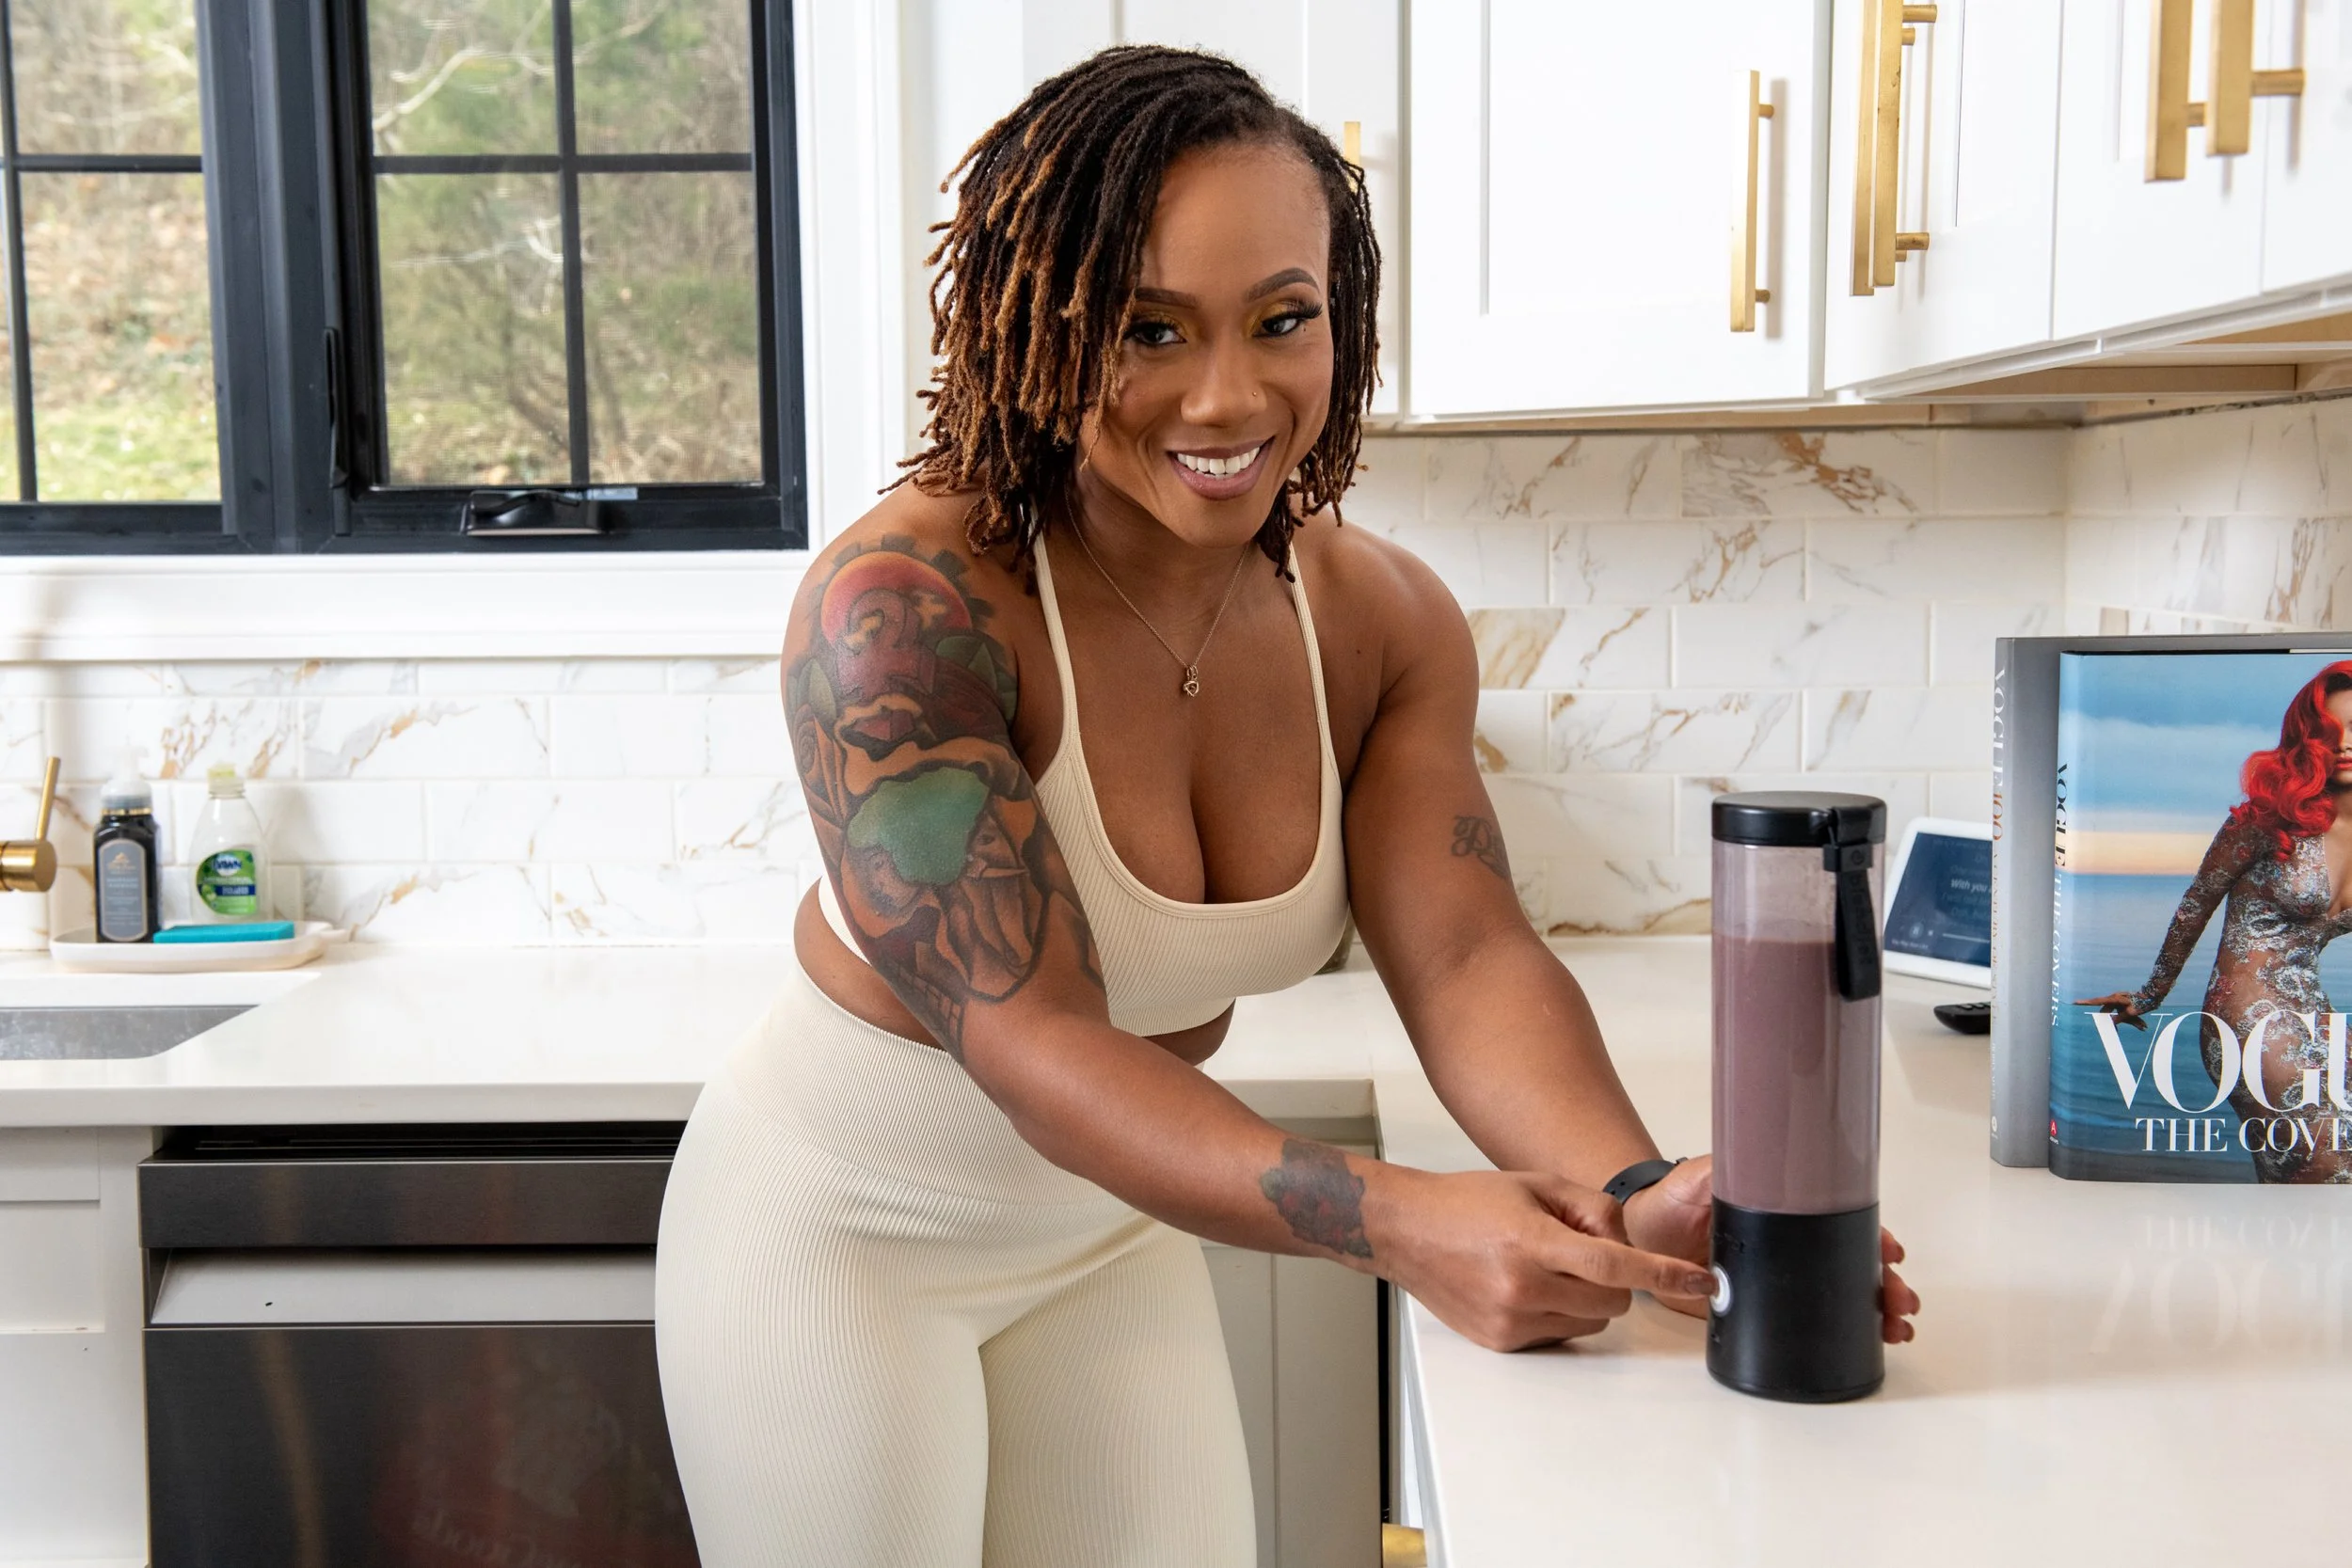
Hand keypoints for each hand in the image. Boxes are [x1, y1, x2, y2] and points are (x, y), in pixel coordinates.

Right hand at [1376, 1167, 1712, 1352]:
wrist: (1407, 1231)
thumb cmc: (1467, 1203)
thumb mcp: (1536, 1184)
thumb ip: (1593, 1208)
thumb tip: (1628, 1242)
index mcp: (1531, 1240)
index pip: (1614, 1265)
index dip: (1664, 1274)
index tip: (1702, 1281)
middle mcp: (1521, 1287)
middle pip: (1613, 1300)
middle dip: (1613, 1278)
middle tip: (1574, 1248)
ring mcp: (1510, 1320)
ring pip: (1591, 1322)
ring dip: (1586, 1297)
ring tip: (1542, 1265)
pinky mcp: (1502, 1342)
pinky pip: (1561, 1334)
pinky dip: (1559, 1313)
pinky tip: (1523, 1285)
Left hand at [1622, 1155, 1921, 1344]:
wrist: (1638, 1233)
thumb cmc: (1673, 1197)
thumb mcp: (1704, 1175)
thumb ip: (1732, 1170)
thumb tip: (1759, 1169)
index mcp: (1783, 1212)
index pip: (1838, 1224)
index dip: (1869, 1238)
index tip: (1890, 1253)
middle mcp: (1786, 1245)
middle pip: (1848, 1263)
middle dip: (1884, 1282)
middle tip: (1901, 1301)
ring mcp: (1775, 1277)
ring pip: (1836, 1295)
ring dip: (1873, 1309)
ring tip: (1896, 1326)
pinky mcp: (1757, 1306)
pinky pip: (1801, 1322)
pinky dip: (1836, 1330)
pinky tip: (1868, 1337)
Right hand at [2075, 991, 2147, 1031]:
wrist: (2156, 995)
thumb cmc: (2144, 1002)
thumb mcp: (2132, 1012)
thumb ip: (2121, 1018)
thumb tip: (2112, 1023)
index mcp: (2115, 998)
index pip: (2097, 1001)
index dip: (2085, 1003)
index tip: (2075, 1002)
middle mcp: (2116, 998)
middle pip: (2109, 1012)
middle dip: (2115, 1023)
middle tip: (2116, 1033)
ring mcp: (2121, 1001)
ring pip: (2119, 1014)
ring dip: (2130, 1022)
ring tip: (2142, 1027)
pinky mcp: (2126, 1004)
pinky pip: (2126, 1013)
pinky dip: (2133, 1020)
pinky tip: (2142, 1026)